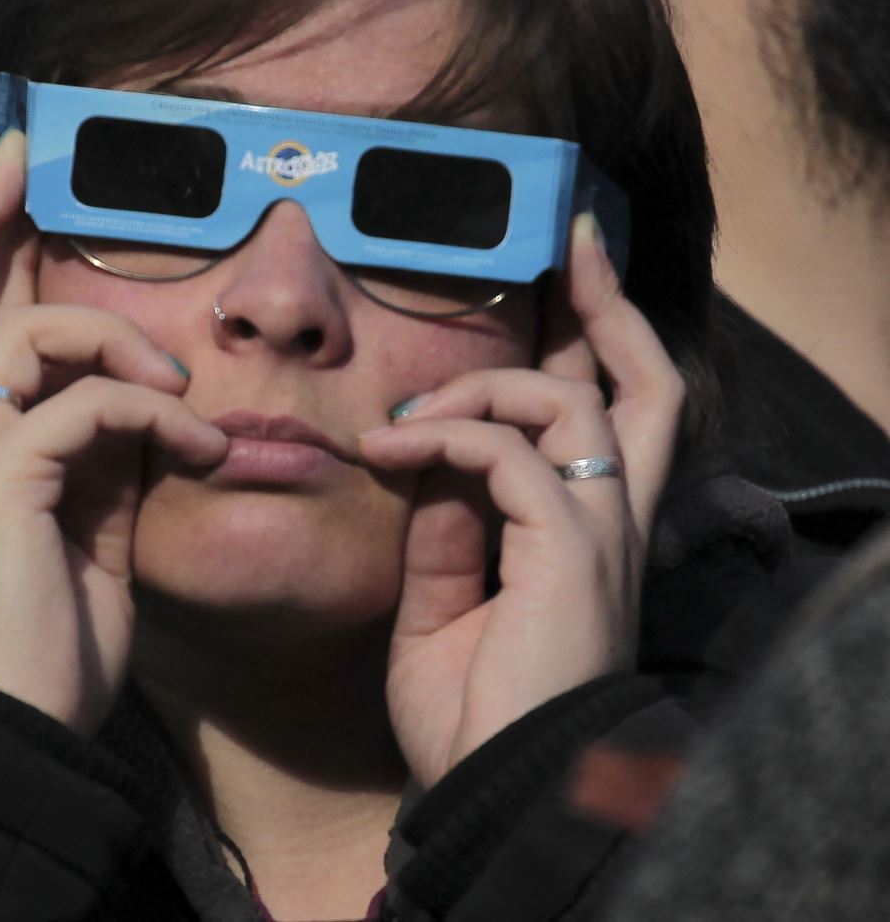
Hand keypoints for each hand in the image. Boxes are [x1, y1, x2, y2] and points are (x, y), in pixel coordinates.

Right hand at [0, 132, 227, 734]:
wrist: (6, 726)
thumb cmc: (46, 642)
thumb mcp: (87, 530)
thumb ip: (102, 458)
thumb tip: (148, 403)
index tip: (12, 183)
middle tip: (23, 157)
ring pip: (37, 332)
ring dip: (123, 345)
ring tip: (183, 399)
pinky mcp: (1, 477)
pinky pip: (92, 403)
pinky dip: (157, 417)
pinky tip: (200, 458)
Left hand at [360, 214, 682, 786]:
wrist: (494, 792)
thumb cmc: (474, 715)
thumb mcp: (446, 606)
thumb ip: (448, 532)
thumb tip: (427, 461)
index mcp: (591, 535)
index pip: (616, 414)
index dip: (599, 339)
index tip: (567, 272)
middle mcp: (615, 524)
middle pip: (644, 385)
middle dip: (608, 305)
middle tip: (568, 245)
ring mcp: (600, 536)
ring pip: (576, 402)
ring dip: (485, 382)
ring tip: (408, 413)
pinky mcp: (571, 553)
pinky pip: (512, 454)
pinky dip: (449, 434)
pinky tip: (392, 447)